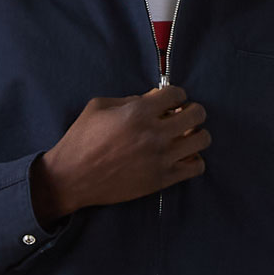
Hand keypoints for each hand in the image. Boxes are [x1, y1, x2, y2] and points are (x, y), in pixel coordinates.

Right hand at [31, 86, 210, 222]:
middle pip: (197, 113)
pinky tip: (182, 158)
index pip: (178, 93)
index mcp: (138, 111)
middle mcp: (154, 134)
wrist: (71, 179)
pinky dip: (194, 160)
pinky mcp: (161, 180)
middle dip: (192, 111)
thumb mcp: (99, 106)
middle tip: (182, 118)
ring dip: (196, 135)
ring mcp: (160, 159)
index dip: (175, 95)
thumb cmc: (81, 140)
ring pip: (202, 140)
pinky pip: (196, 167)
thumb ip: (129, 99)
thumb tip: (152, 99)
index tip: (170, 103)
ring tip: (184, 138)